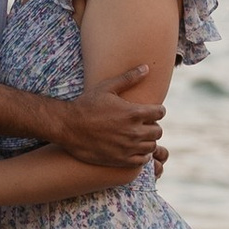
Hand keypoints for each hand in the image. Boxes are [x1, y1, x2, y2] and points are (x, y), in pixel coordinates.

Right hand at [51, 61, 165, 170]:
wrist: (67, 127)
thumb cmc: (86, 105)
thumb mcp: (106, 88)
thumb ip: (129, 78)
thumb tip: (146, 68)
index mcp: (133, 113)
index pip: (160, 113)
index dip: (156, 110)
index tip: (149, 111)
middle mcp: (133, 132)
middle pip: (158, 131)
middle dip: (152, 126)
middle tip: (142, 124)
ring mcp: (127, 148)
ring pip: (152, 146)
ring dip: (147, 140)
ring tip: (137, 136)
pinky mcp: (120, 160)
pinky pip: (142, 160)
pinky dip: (141, 154)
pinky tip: (133, 148)